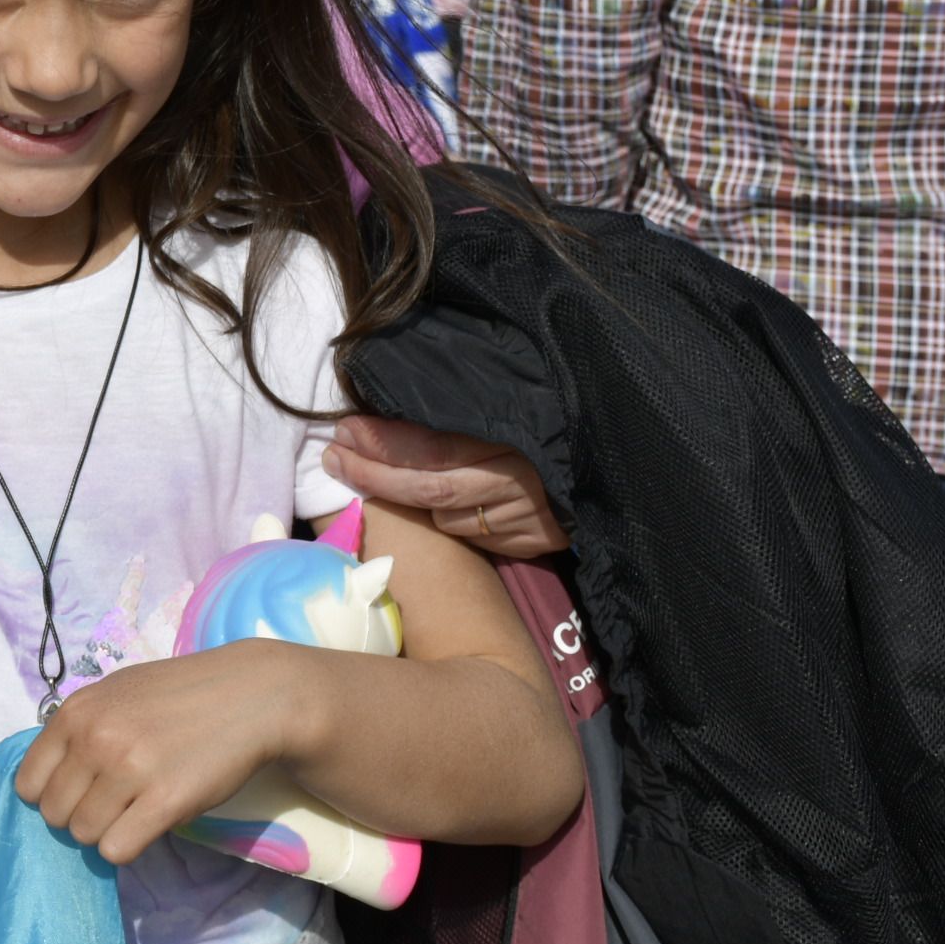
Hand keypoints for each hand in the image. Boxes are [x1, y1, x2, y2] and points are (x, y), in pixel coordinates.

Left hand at [17, 643, 310, 864]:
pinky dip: (128, 846)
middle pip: (55, 815)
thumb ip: (79, 727)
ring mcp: (129, 770)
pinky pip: (118, 849)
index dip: (50, 796)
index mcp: (76, 713)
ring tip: (134, 810)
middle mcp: (95, 740)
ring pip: (85, 835)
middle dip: (79, 816)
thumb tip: (47, 775)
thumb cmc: (179, 695)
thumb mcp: (115, 694)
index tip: (77, 793)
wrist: (248, 696)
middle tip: (112, 804)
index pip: (28, 784)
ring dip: (106, 832)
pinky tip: (148, 824)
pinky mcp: (165, 801)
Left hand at [322, 415, 570, 557]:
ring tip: (368, 473)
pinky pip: (470, 536)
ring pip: (446, 518)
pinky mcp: (533, 542)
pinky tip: (427, 505)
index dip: (385, 441)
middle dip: (373, 474)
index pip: (434, 446)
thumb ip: (457, 408)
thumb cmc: (551, 422)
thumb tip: (385, 408)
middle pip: (428, 488)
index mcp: (513, 436)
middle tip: (333, 456)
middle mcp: (517, 481)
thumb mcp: (508, 401)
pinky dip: (443, 522)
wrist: (610, 462)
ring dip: (404, 501)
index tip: (344, 428)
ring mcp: (526, 518)